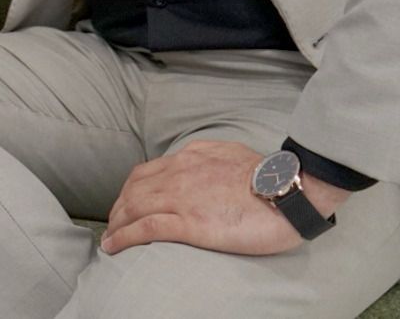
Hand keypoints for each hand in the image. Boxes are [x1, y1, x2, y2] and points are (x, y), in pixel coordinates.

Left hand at [101, 140, 349, 256]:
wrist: (289, 189)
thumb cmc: (270, 176)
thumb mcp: (231, 152)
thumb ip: (210, 157)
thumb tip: (203, 162)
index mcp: (190, 157)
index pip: (146, 172)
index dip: (131, 190)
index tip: (127, 203)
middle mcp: (178, 173)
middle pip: (133, 190)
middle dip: (119, 208)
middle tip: (114, 224)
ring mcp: (181, 198)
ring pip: (133, 207)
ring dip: (116, 223)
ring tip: (110, 238)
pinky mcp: (189, 223)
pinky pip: (146, 229)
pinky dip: (124, 236)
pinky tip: (114, 246)